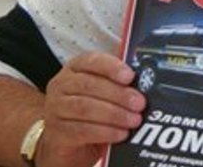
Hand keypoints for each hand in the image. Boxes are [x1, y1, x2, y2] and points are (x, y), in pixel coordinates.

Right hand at [37, 52, 144, 166]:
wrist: (67, 140)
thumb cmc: (91, 109)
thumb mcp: (104, 92)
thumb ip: (120, 84)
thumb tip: (146, 84)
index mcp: (76, 68)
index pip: (91, 61)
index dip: (112, 67)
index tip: (130, 76)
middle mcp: (62, 85)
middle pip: (89, 85)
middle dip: (118, 94)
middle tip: (139, 104)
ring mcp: (55, 108)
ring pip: (85, 108)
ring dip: (114, 114)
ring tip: (134, 120)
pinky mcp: (56, 131)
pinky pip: (81, 130)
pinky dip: (104, 132)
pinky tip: (120, 134)